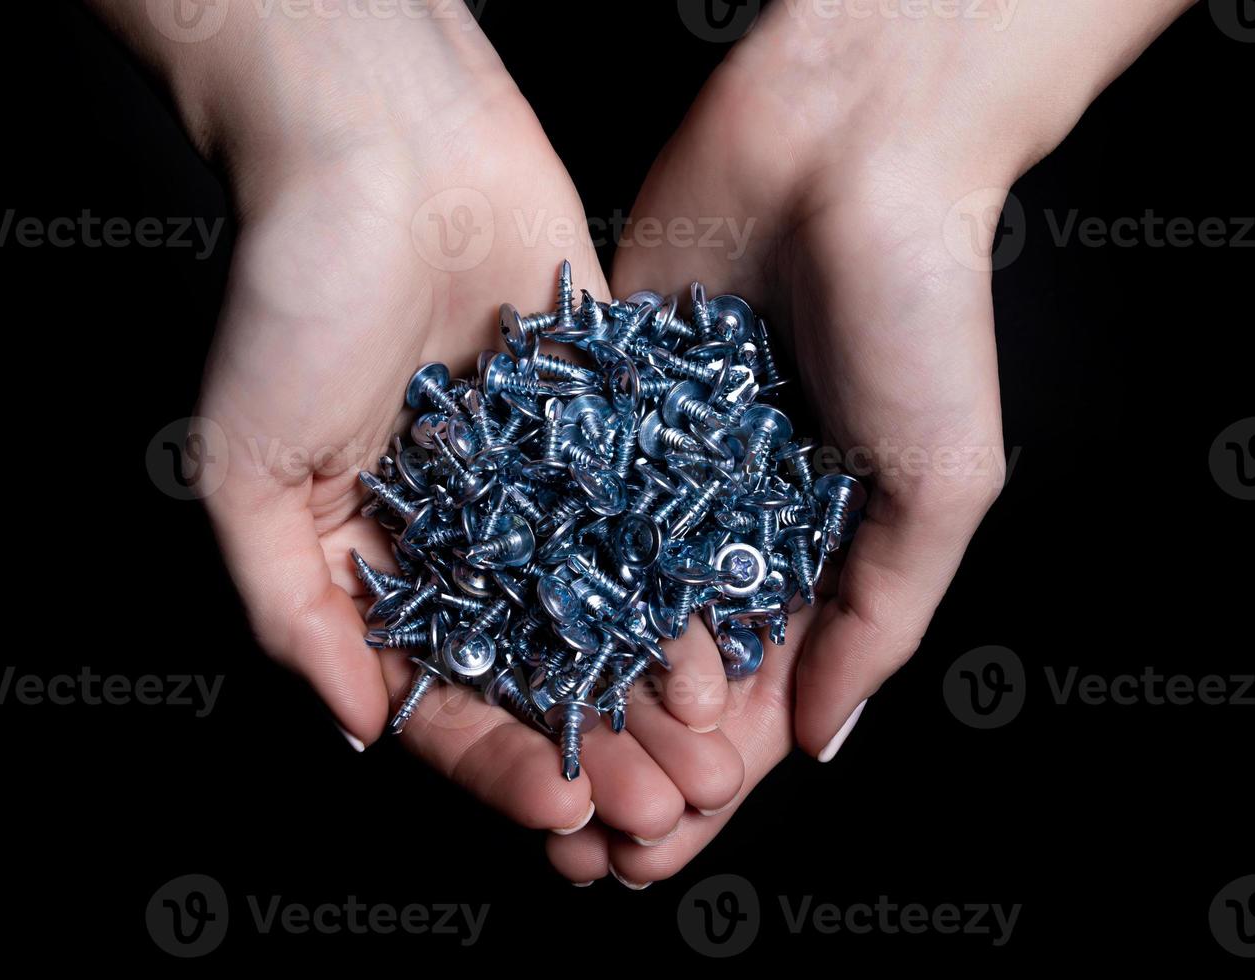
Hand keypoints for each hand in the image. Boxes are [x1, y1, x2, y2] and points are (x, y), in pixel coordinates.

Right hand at [169, 8, 745, 845]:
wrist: (387, 144)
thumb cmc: (294, 293)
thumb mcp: (246, 465)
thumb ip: (289, 607)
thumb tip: (357, 726)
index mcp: (371, 558)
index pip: (441, 695)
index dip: (500, 767)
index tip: (566, 818)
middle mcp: (460, 535)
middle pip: (537, 674)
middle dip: (597, 753)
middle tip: (662, 818)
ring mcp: (537, 487)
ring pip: (605, 620)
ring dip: (653, 701)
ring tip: (709, 763)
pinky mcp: (604, 429)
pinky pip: (649, 530)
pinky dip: (684, 598)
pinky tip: (726, 657)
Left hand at [547, 0, 1196, 885]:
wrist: (846, 147)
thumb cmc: (922, 312)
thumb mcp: (937, 481)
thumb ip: (879, 616)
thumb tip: (821, 742)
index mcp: (816, 560)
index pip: (755, 704)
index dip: (707, 787)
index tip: (651, 856)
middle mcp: (728, 529)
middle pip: (663, 676)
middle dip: (623, 763)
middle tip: (571, 846)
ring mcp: (656, 472)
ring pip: (598, 609)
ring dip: (564, 697)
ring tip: (518, 775)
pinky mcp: (598, 406)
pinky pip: (555, 508)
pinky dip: (526, 581)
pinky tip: (484, 652)